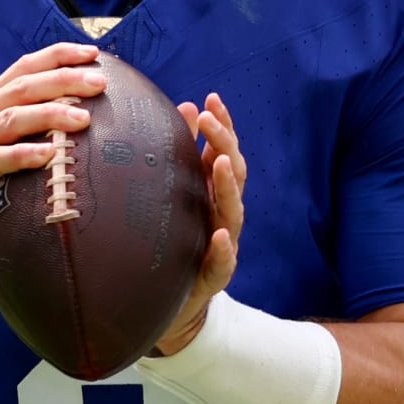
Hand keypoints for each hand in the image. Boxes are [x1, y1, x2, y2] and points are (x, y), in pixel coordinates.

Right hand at [0, 43, 106, 271]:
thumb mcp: (5, 150)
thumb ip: (31, 131)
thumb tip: (86, 120)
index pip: (24, 67)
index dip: (57, 56)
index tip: (91, 54)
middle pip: (23, 87)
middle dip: (63, 80)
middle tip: (98, 82)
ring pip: (12, 118)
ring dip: (50, 114)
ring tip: (83, 118)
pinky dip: (23, 154)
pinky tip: (49, 155)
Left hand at [152, 93, 245, 355]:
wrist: (170, 304)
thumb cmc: (172, 243)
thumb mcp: (176, 196)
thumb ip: (182, 154)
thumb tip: (185, 107)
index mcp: (213, 192)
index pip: (224, 152)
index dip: (222, 126)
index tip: (211, 99)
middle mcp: (223, 213)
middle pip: (233, 174)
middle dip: (224, 144)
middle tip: (210, 120)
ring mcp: (223, 243)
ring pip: (233, 211)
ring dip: (228, 185)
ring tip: (222, 163)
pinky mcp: (213, 275)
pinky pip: (223, 261)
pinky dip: (224, 247)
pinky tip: (221, 235)